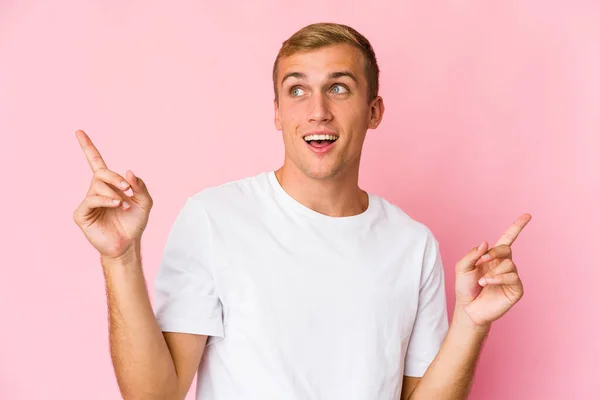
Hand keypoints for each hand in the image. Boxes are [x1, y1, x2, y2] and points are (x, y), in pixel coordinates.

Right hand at [72, 130, 152, 260]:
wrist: (128, 244)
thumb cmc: (135, 223)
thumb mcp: (145, 202)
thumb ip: (140, 186)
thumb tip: (128, 172)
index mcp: (109, 185)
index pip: (95, 162)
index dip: (88, 147)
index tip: (79, 131)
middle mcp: (96, 190)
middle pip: (100, 172)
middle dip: (115, 178)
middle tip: (127, 189)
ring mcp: (88, 202)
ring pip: (97, 186)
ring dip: (114, 193)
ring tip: (123, 205)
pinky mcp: (82, 214)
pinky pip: (91, 199)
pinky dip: (105, 200)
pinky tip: (116, 205)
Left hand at [454, 214, 531, 327]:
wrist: (468, 309)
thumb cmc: (465, 288)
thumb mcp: (462, 267)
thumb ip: (472, 254)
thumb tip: (486, 243)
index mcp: (492, 257)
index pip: (507, 239)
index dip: (517, 227)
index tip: (527, 215)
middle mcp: (504, 265)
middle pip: (506, 249)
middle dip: (495, 253)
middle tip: (482, 261)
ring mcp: (511, 277)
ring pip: (509, 264)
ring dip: (493, 271)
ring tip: (482, 281)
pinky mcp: (516, 289)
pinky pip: (513, 277)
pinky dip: (498, 278)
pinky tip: (488, 284)